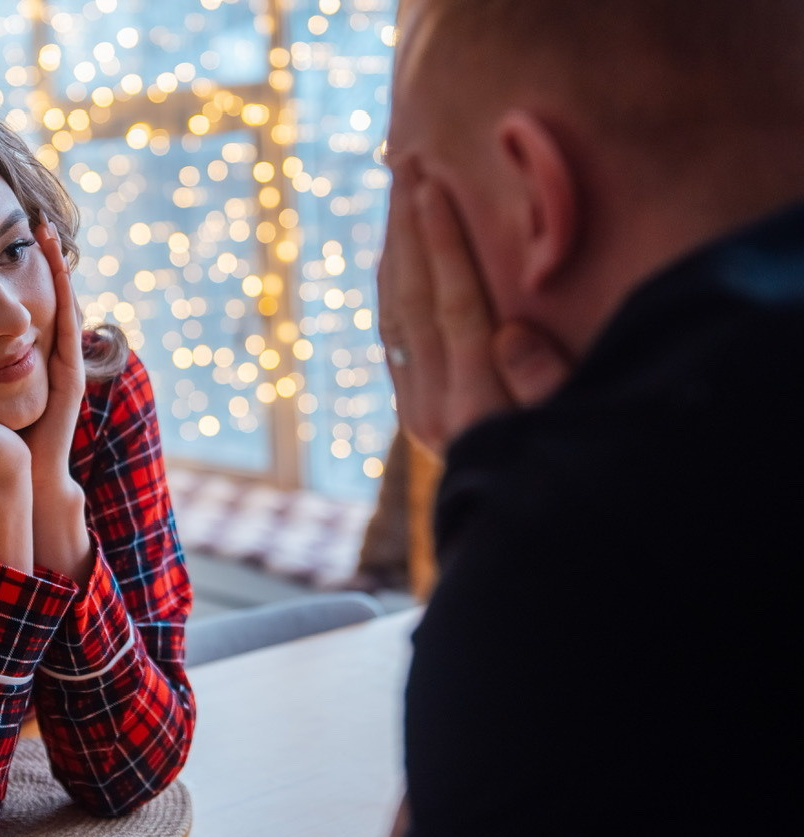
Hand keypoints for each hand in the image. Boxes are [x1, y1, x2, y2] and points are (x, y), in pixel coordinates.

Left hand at [20, 217, 93, 581]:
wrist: (23, 477)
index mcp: (35, 358)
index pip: (36, 303)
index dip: (32, 271)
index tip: (22, 232)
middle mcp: (56, 358)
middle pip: (56, 297)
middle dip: (50, 258)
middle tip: (42, 218)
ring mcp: (68, 367)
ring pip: (67, 308)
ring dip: (62, 271)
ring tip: (53, 236)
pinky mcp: (71, 381)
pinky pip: (67, 335)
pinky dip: (63, 302)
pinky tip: (58, 278)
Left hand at [377, 172, 570, 456]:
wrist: (524, 543)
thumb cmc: (570, 482)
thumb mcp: (573, 434)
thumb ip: (546, 386)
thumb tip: (509, 333)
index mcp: (476, 410)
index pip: (453, 309)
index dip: (442, 246)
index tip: (431, 187)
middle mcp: (433, 410)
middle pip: (413, 302)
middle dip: (408, 229)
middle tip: (405, 162)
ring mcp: (418, 413)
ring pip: (395, 314)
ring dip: (394, 247)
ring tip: (397, 188)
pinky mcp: (416, 412)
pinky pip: (392, 335)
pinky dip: (393, 285)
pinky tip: (396, 250)